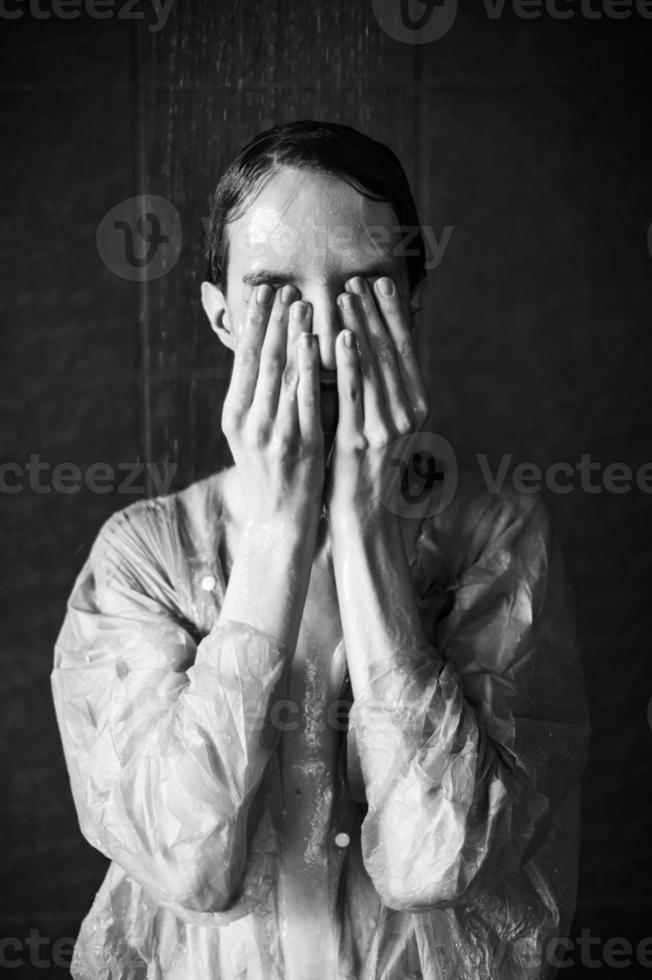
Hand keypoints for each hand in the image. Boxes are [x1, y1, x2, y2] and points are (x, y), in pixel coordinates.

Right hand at [222, 283, 324, 525]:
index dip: (253, 322)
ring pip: (281, 373)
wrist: (279, 522)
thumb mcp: (251, 436)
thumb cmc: (271, 474)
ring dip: (292, 334)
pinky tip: (318, 342)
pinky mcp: (300, 445)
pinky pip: (306, 397)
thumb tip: (265, 355)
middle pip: (260, 359)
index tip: (262, 292)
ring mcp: (273, 433)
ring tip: (302, 303)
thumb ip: (256, 399)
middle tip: (283, 286)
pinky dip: (311, 366)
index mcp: (233, 415)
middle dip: (272, 320)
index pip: (242, 359)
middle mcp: (248, 422)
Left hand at [324, 275, 429, 526]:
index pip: (407, 351)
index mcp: (416, 408)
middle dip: (376, 312)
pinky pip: (352, 392)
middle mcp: (406, 414)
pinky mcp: (358, 441)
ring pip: (374, 365)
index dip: (395, 315)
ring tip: (347, 294)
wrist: (366, 521)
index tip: (384, 284)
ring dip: (360, 325)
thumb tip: (379, 355)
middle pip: (392, 351)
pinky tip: (339, 335)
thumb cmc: (371, 474)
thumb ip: (386, 394)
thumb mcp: (388, 429)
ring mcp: (385, 427)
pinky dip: (348, 361)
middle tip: (361, 278)